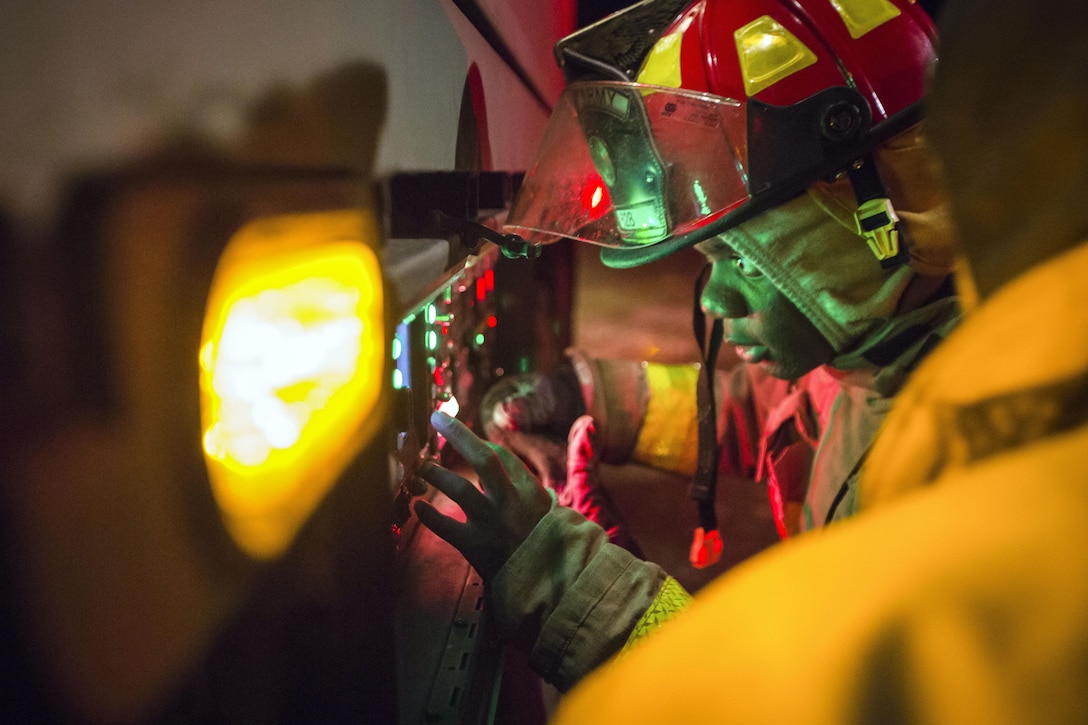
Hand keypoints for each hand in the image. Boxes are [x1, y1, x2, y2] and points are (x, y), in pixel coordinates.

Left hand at [414, 411, 552, 579]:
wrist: (554, 583)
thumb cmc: (549, 545)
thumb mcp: (546, 510)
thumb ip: (522, 489)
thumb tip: (498, 466)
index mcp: (529, 490)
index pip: (500, 455)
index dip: (477, 442)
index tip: (461, 437)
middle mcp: (511, 502)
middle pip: (483, 459)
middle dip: (459, 435)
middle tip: (437, 418)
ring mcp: (493, 524)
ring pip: (460, 490)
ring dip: (437, 475)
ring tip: (421, 467)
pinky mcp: (477, 547)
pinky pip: (447, 527)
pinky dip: (430, 516)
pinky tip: (418, 507)